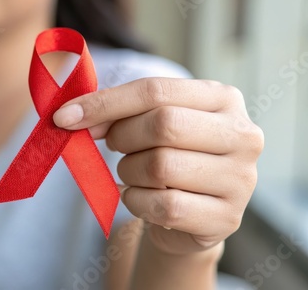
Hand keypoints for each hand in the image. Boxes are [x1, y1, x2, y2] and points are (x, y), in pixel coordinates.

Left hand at [53, 78, 263, 254]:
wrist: (193, 210)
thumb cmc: (169, 155)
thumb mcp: (151, 123)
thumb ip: (118, 112)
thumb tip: (71, 115)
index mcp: (223, 98)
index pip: (156, 90)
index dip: (105, 103)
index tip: (65, 117)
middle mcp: (242, 134)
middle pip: (163, 125)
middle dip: (123, 137)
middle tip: (114, 145)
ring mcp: (240, 179)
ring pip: (161, 167)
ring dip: (129, 172)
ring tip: (134, 173)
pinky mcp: (227, 217)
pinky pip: (163, 206)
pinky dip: (137, 202)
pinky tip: (141, 198)